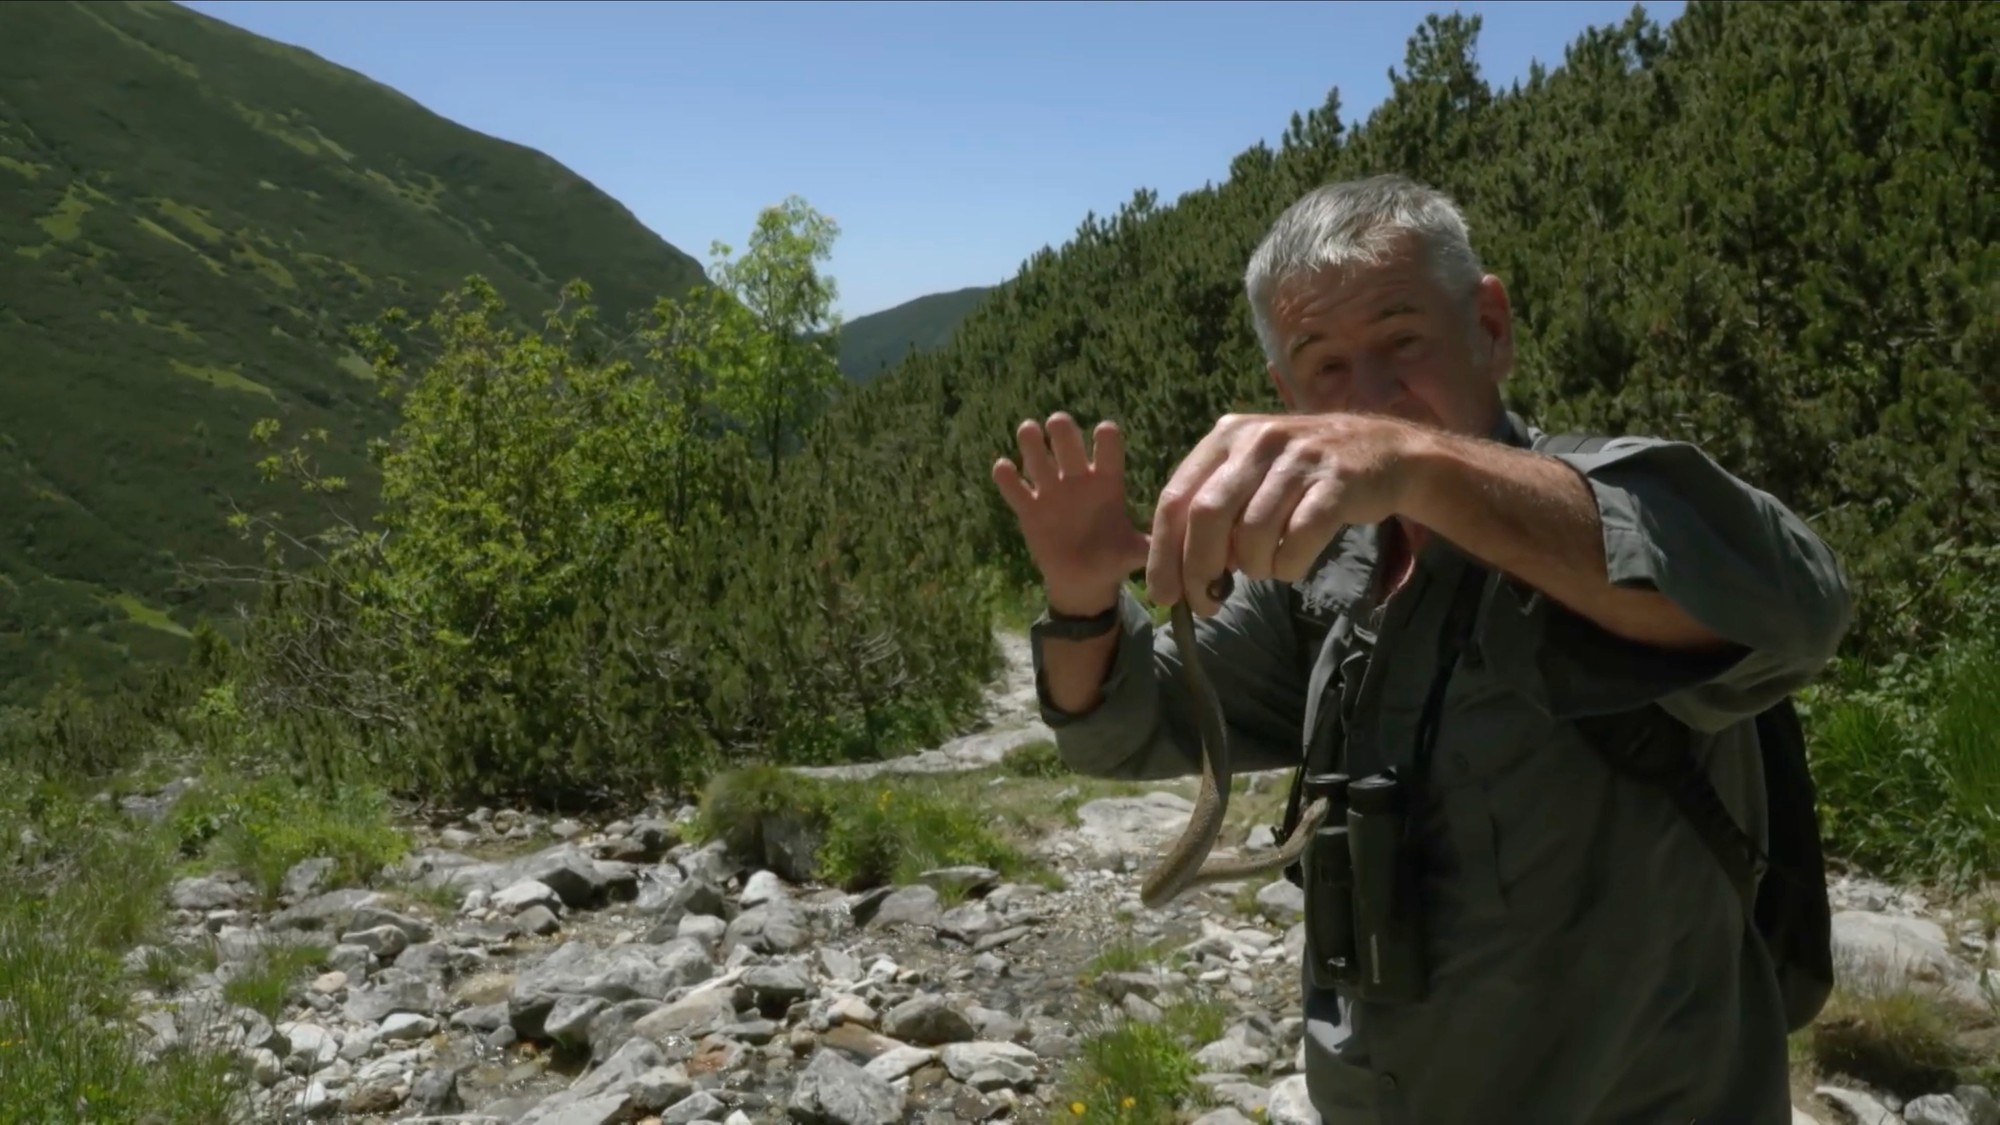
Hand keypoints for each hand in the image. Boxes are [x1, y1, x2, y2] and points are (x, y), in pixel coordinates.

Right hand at [992, 413, 1151, 614]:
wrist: (1083, 580)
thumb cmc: (1112, 557)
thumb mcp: (1133, 553)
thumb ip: (1149, 547)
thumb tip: (1175, 548)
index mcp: (1107, 482)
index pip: (1108, 447)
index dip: (1105, 437)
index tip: (1103, 432)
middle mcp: (1077, 478)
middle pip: (1067, 440)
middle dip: (1062, 430)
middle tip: (1057, 426)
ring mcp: (1050, 491)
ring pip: (1037, 455)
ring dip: (1032, 441)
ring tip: (1029, 433)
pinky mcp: (1028, 509)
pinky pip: (1013, 488)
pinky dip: (1006, 476)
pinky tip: (1004, 468)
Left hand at [1147, 412, 1426, 614]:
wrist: (1387, 452)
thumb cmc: (1305, 474)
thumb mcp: (1252, 473)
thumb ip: (1213, 508)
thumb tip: (1176, 569)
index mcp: (1226, 436)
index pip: (1176, 497)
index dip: (1163, 552)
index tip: (1164, 594)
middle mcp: (1259, 440)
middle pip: (1207, 515)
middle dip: (1199, 569)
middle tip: (1207, 602)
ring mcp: (1300, 458)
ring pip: (1253, 532)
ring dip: (1253, 568)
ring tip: (1265, 569)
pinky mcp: (1338, 481)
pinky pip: (1298, 539)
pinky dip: (1288, 565)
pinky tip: (1291, 565)